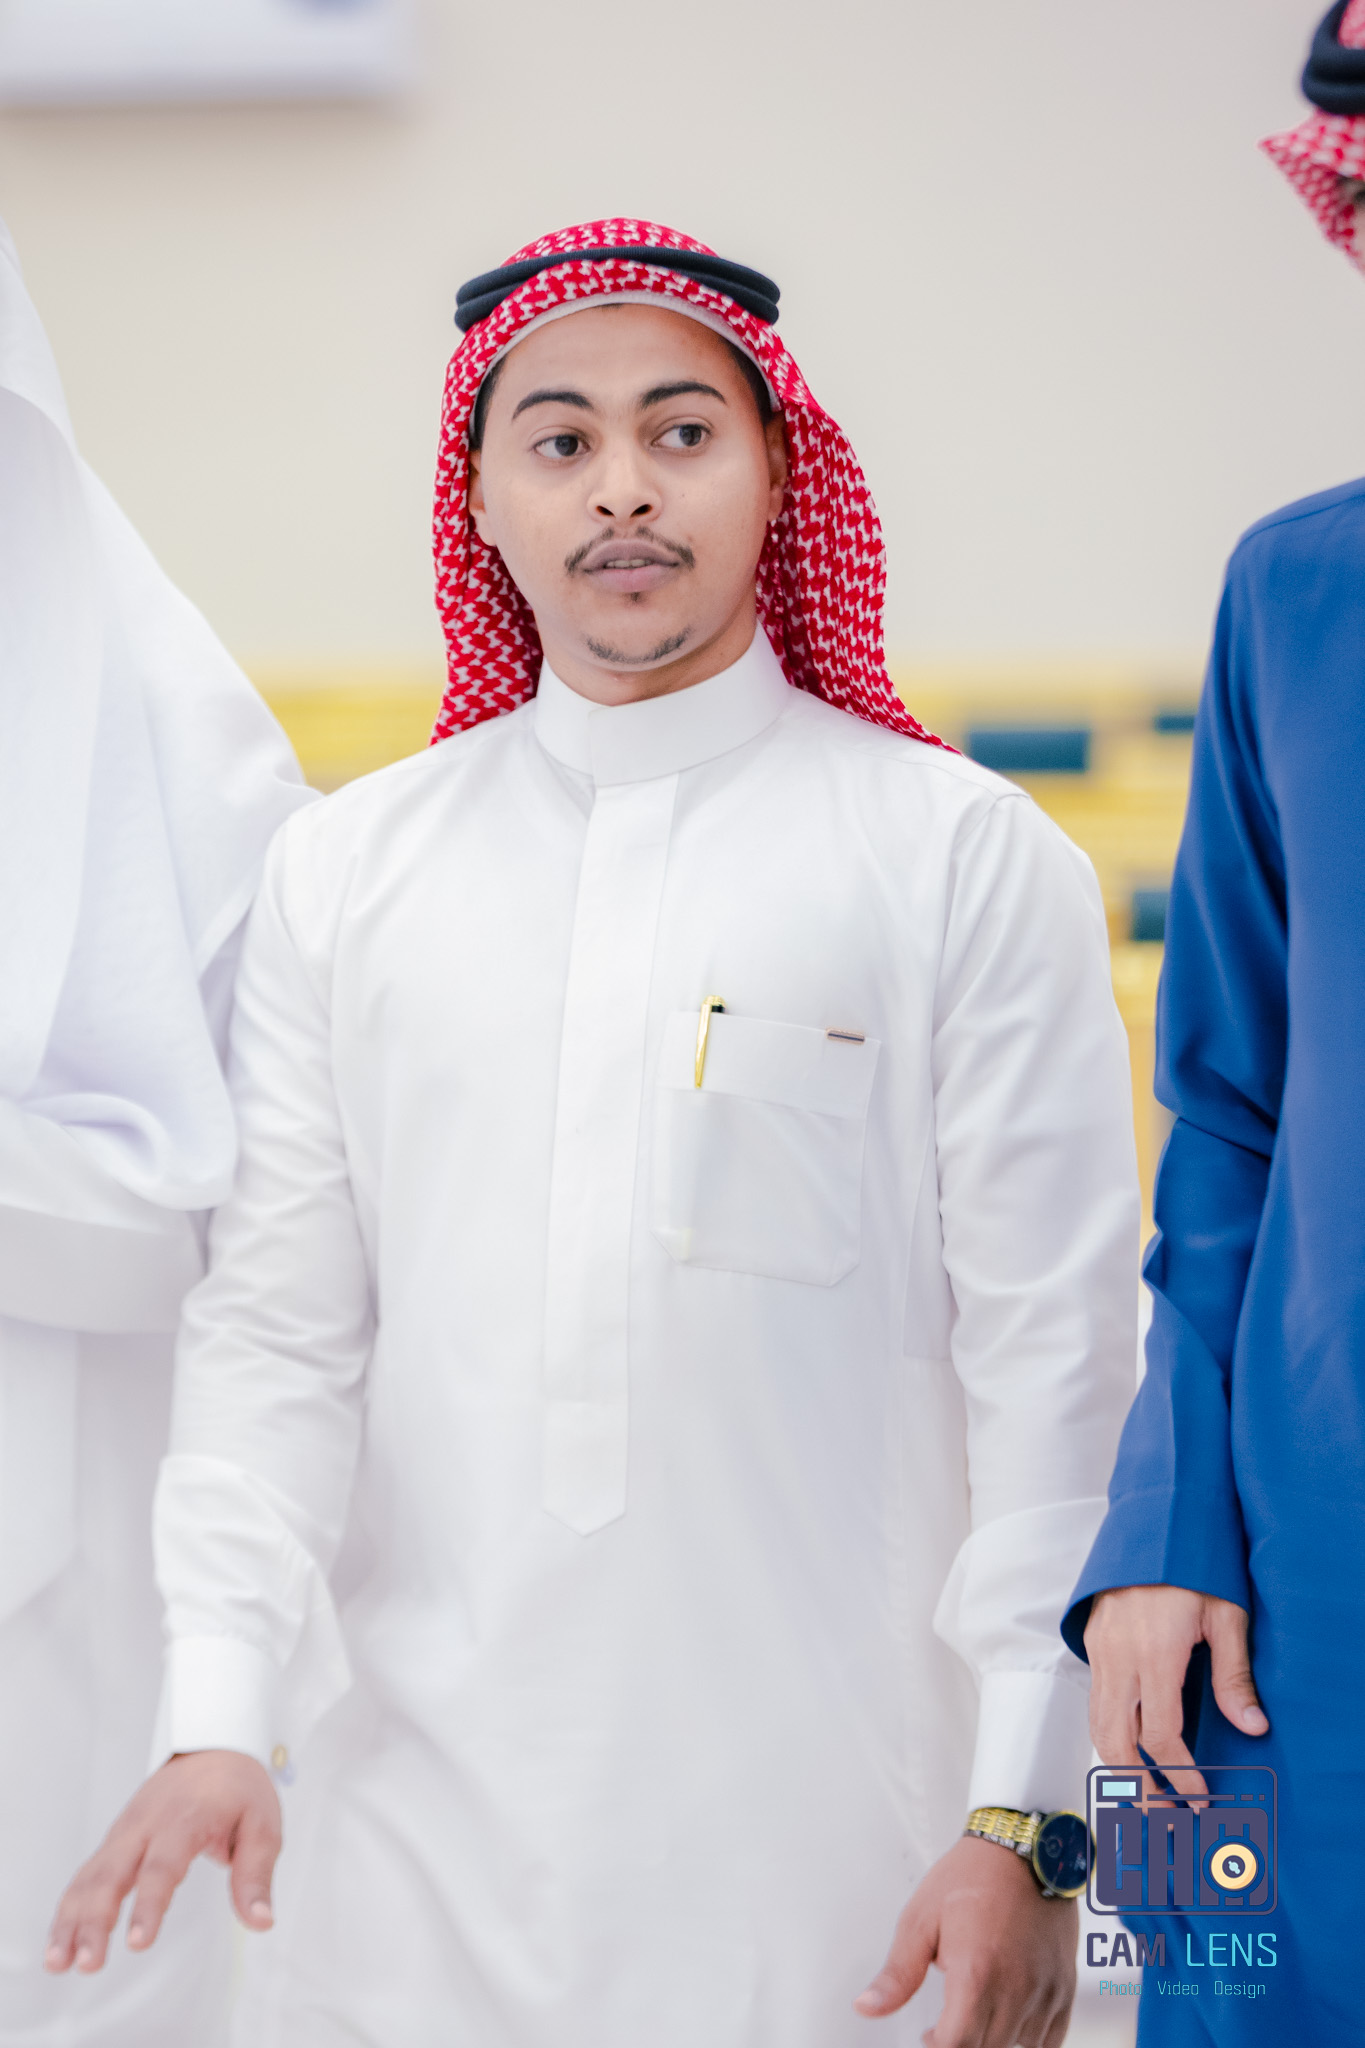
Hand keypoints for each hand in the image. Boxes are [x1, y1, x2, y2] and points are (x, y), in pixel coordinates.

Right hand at [46, 1750, 280, 1973]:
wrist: (213, 1746)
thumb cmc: (239, 1790)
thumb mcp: (263, 1825)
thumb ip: (256, 1875)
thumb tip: (261, 1922)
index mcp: (185, 1817)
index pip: (162, 1866)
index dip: (149, 1905)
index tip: (137, 1943)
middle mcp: (146, 1823)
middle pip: (113, 1873)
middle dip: (96, 1921)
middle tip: (90, 1964)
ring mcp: (125, 1831)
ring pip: (90, 1876)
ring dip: (72, 1920)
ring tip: (59, 1964)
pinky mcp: (114, 1841)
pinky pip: (85, 1876)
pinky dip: (69, 1910)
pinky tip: (60, 1946)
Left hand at [855, 1834, 1075, 2046]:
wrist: (1023, 1848)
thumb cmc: (972, 1876)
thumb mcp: (921, 1919)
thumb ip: (897, 1973)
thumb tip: (868, 2006)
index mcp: (976, 1975)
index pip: (957, 2046)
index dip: (938, 2047)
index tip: (930, 2036)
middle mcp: (1015, 1989)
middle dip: (963, 2040)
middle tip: (949, 2019)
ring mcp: (1045, 1991)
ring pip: (1016, 2045)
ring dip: (993, 2037)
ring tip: (978, 2005)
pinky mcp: (1065, 1987)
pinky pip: (1049, 2038)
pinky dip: (1027, 2035)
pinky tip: (1009, 2010)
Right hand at [1085, 1584, 1268, 1801]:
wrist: (1151, 1521)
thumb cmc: (1192, 1564)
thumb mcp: (1225, 1615)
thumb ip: (1235, 1676)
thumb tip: (1252, 1728)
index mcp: (1153, 1653)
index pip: (1160, 1735)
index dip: (1179, 1774)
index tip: (1200, 1796)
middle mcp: (1118, 1657)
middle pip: (1116, 1741)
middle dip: (1138, 1786)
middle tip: (1163, 1818)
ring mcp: (1100, 1649)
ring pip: (1097, 1724)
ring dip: (1117, 1765)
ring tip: (1143, 1795)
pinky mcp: (1093, 1641)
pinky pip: (1095, 1699)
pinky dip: (1107, 1732)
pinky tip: (1129, 1748)